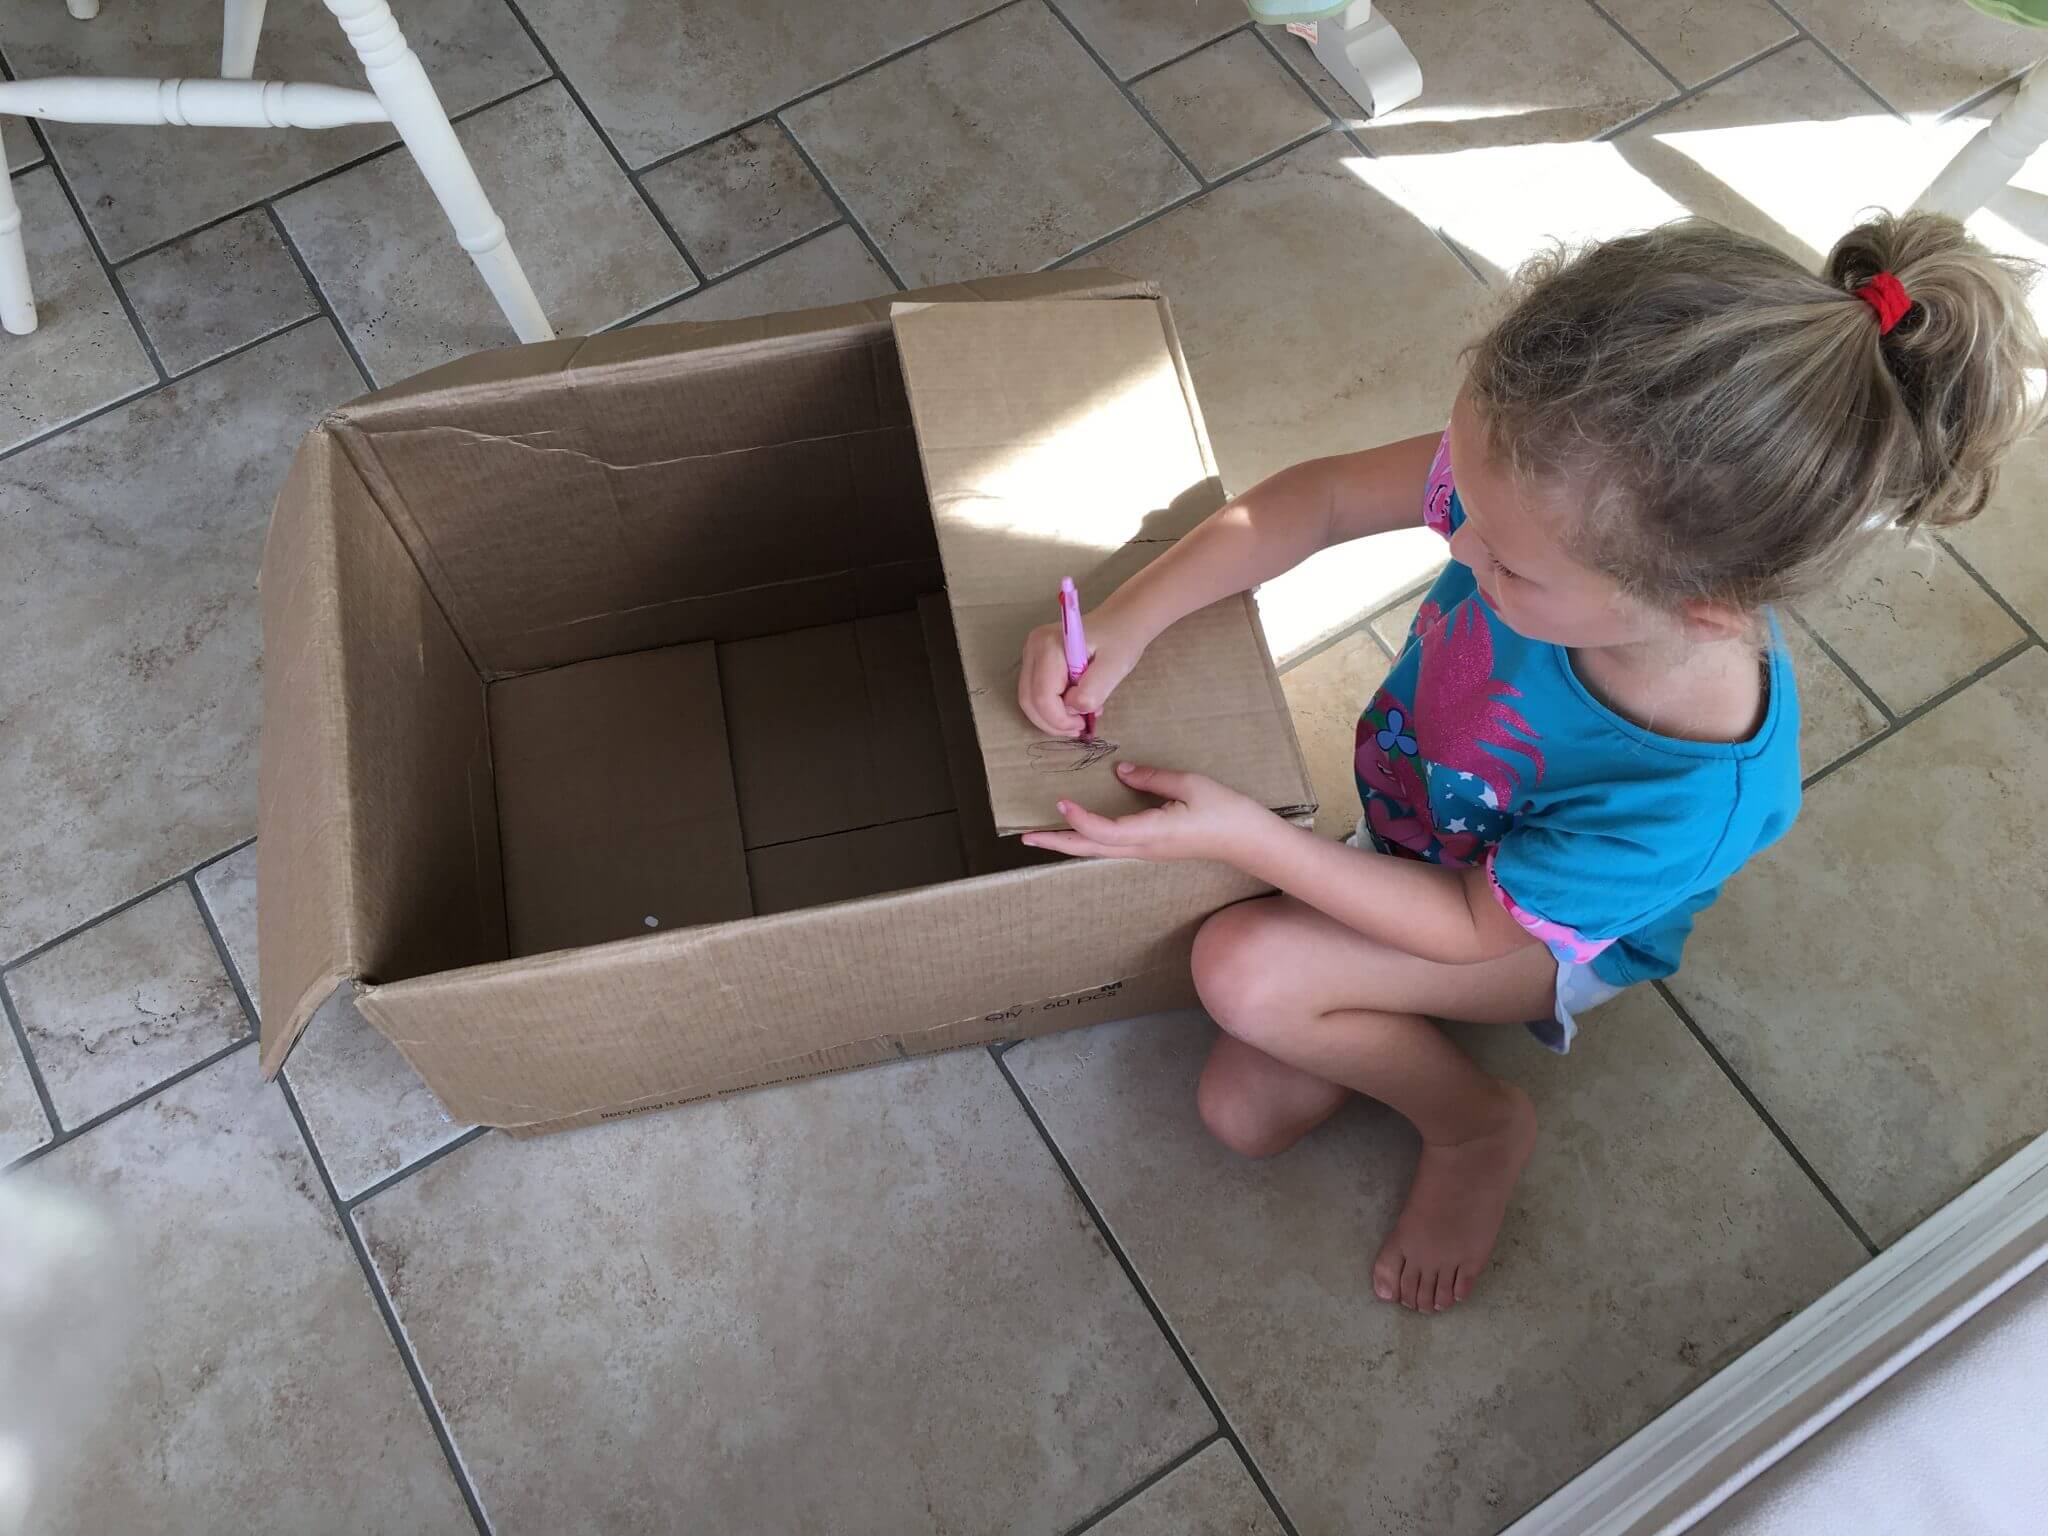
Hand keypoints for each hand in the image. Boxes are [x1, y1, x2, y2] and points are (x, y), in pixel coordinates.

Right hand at [1017, 609, 1146, 737]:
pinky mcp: (1036, 661)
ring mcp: (1032, 653)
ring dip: (1053, 717)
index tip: (1082, 724)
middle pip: (1029, 700)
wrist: (1121, 621)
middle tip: (1078, 728)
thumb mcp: (1114, 666)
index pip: (1042, 696)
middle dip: (1052, 722)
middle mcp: (1033, 647)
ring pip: (1030, 700)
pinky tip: (1075, 705)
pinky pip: (1036, 693)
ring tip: (1081, 715)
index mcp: (1048, 645)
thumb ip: (1093, 690)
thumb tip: (1073, 709)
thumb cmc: (1121, 639)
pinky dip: (1053, 707)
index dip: (1059, 719)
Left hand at [1021, 763, 1275, 865]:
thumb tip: (1120, 771)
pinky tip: (1077, 831)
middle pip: (1091, 849)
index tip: (1060, 801)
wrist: (1249, 840)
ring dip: (1068, 842)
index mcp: (1152, 833)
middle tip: (1025, 836)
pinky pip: (1111, 846)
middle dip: (1057, 842)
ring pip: (1098, 850)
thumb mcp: (1190, 784)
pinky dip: (1088, 838)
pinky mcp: (1150, 847)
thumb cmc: (1226, 812)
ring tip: (1041, 835)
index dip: (1079, 819)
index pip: (1105, 831)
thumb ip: (1152, 777)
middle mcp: (1144, 848)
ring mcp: (1146, 851)